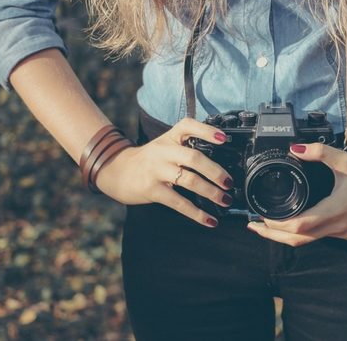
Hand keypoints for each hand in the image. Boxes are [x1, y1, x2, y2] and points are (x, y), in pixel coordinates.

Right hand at [94, 118, 233, 227]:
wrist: (117, 171)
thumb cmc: (149, 159)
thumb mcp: (165, 145)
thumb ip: (186, 147)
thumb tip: (219, 165)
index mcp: (169, 137)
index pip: (188, 126)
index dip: (207, 131)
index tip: (224, 139)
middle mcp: (163, 151)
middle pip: (194, 157)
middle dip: (215, 171)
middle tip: (229, 182)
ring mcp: (157, 170)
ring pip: (189, 180)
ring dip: (211, 192)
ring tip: (225, 200)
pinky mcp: (152, 190)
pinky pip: (179, 202)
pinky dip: (197, 213)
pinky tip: (210, 220)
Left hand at [246, 143, 346, 245]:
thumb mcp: (344, 158)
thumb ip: (318, 152)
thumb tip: (295, 149)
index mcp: (336, 210)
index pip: (300, 225)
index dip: (277, 224)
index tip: (261, 216)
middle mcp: (339, 225)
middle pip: (299, 239)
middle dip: (274, 235)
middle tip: (253, 226)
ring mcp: (344, 230)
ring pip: (309, 240)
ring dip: (286, 235)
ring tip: (266, 226)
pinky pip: (319, 236)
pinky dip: (302, 232)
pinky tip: (292, 223)